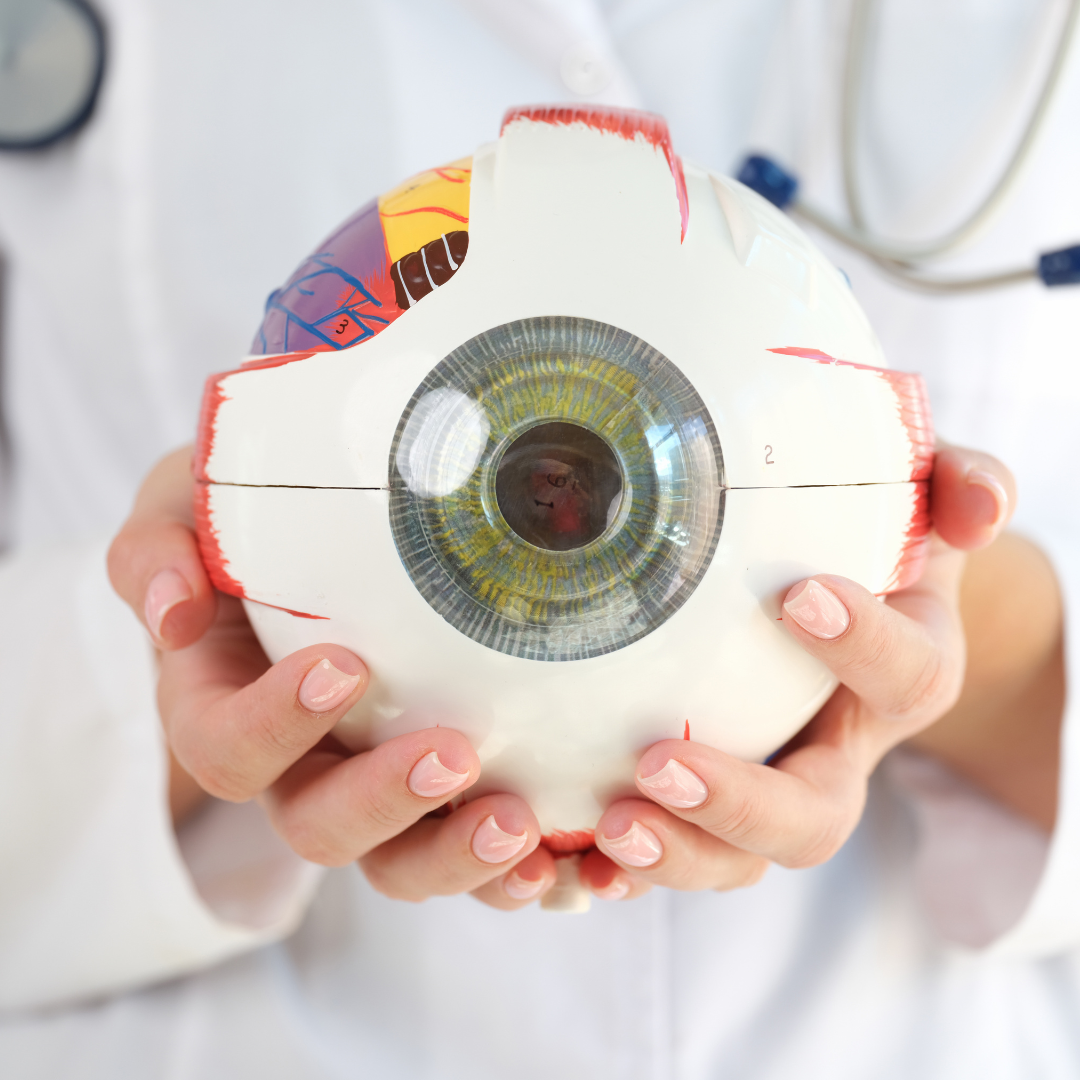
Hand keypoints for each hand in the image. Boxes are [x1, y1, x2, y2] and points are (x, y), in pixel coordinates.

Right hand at [109, 447, 559, 909]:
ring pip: (397, 861)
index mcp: (223, 709)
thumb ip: (156, 551)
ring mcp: (368, 782)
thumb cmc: (238, 522)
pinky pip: (463, 847)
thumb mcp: (179, 513)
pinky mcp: (435, 789)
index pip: (228, 748)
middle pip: (316, 827)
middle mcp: (294, 764)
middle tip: (453, 754)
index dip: (277, 726)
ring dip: (454, 855)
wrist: (309, 531)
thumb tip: (174, 611)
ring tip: (518, 823)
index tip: (344, 665)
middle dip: (381, 802)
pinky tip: (556, 856)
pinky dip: (507, 869)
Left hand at [578, 446, 1020, 900]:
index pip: (905, 678)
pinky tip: (582, 858)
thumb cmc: (874, 545)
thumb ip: (961, 487)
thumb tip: (980, 507)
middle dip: (739, 803)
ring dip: (676, 853)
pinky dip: (630, 872)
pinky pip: (680, 855)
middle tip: (659, 763)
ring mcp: (771, 786)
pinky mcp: (710, 802)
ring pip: (740, 860)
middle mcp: (838, 752)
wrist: (844, 604)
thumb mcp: (922, 503)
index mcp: (902, 677)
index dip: (862, 647)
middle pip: (812, 818)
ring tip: (611, 824)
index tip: (799, 595)